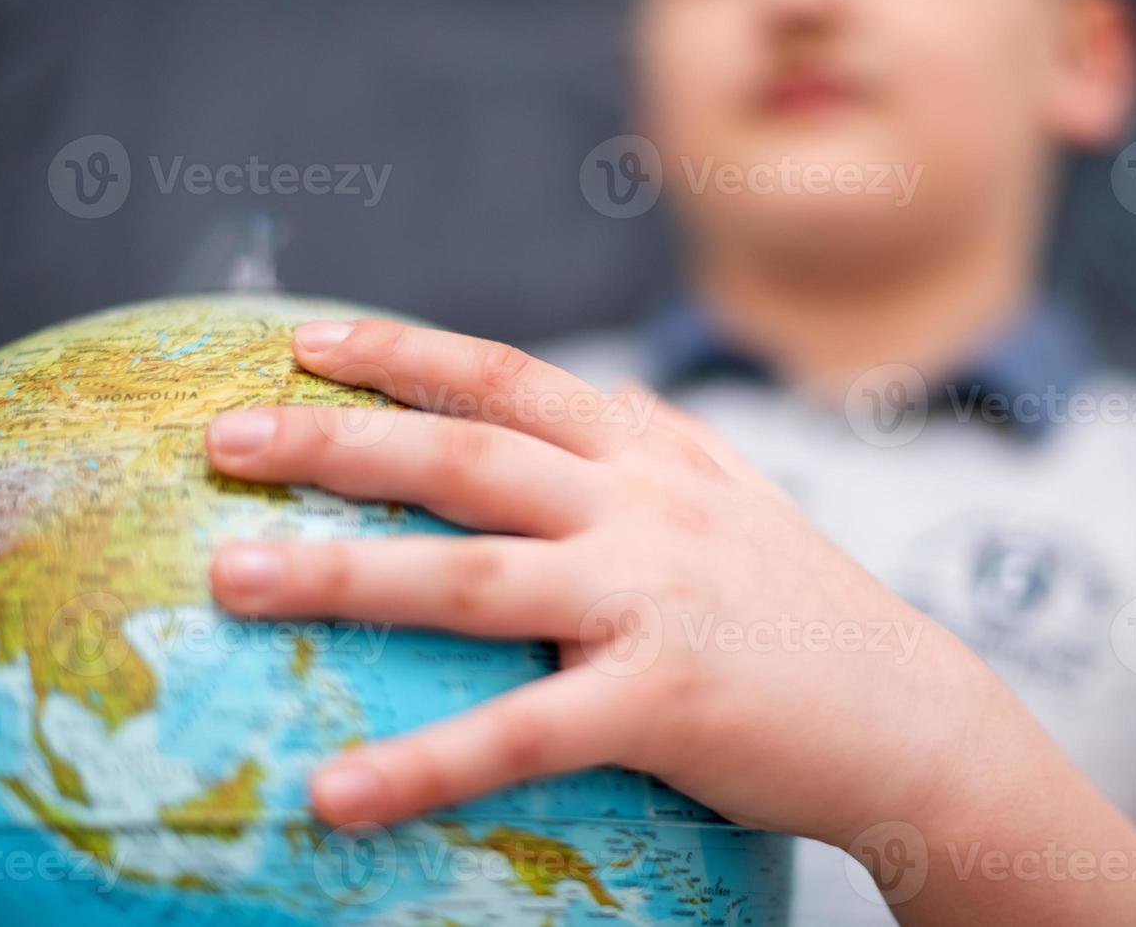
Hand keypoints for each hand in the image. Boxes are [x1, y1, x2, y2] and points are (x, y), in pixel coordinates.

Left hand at [203, 318, 987, 847]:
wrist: (912, 712)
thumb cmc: (808, 612)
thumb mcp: (738, 503)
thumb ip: (666, 448)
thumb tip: (611, 400)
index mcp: (652, 457)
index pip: (510, 380)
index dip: (404, 354)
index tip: (306, 340)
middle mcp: (644, 508)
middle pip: (466, 455)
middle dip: (337, 440)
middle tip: (223, 439)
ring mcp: (652, 598)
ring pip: (473, 575)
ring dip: (344, 574)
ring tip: (231, 579)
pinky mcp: (664, 699)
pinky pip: (526, 732)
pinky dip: (427, 763)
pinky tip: (337, 795)